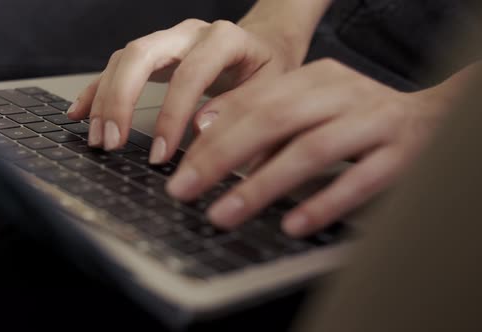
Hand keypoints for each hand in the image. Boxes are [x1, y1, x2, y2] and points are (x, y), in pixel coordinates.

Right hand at [67, 18, 306, 163]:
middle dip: (121, 100)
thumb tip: (200, 130)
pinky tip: (80, 112)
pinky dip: (96, 90)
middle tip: (111, 142)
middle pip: (141, 54)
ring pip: (123, 59)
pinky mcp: (154, 53)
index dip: (172, 115)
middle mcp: (190, 33)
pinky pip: (117, 67)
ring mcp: (168, 39)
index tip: (161, 155)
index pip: (190, 74)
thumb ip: (240, 108)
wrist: (266, 43)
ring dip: (105, 99)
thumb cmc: (269, 68)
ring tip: (97, 138)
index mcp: (224, 39)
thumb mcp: (270, 90)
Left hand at [166, 59, 448, 236]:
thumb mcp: (308, 106)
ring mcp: (372, 121)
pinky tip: (292, 225)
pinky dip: (323, 203)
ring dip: (262, 185)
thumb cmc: (356, 116)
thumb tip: (204, 130)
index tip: (180, 169)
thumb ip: (261, 116)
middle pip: (274, 120)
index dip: (212, 137)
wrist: (433, 116)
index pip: (253, 104)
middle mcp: (341, 93)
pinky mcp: (400, 153)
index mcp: (314, 78)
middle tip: (185, 190)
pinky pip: (359, 181)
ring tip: (225, 214)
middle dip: (222, 157)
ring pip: (311, 150)